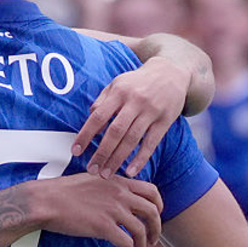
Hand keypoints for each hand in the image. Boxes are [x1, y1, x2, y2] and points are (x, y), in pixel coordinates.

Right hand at [35, 174, 161, 246]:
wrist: (45, 201)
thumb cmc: (60, 192)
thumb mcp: (90, 179)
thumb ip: (106, 185)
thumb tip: (112, 193)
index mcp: (117, 181)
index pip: (151, 191)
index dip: (158, 206)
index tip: (154, 217)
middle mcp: (119, 194)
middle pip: (152, 211)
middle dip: (156, 228)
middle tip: (152, 239)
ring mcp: (112, 210)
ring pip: (141, 231)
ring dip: (144, 246)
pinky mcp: (103, 226)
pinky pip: (127, 244)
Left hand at [73, 57, 190, 178]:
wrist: (171, 73)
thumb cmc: (138, 82)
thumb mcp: (118, 84)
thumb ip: (102, 101)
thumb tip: (90, 121)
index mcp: (119, 92)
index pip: (98, 117)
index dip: (85, 135)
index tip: (76, 151)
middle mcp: (135, 101)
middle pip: (115, 132)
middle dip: (101, 153)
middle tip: (92, 169)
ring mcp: (151, 112)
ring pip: (132, 140)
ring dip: (117, 159)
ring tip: (106, 174)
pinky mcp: (165, 121)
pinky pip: (151, 143)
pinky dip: (140, 159)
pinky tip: (130, 171)